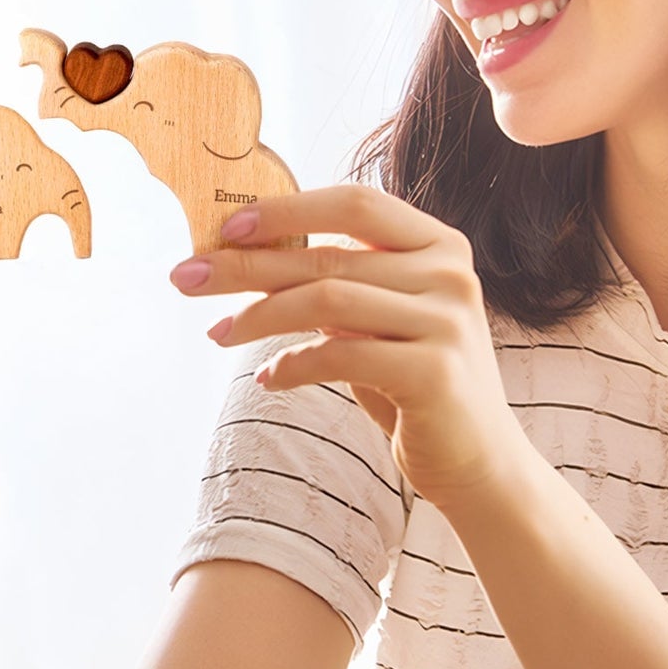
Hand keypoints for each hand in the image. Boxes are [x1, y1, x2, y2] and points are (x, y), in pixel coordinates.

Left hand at [170, 184, 530, 510]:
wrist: (481, 465)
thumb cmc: (413, 381)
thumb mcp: (378, 318)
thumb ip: (337, 279)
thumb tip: (242, 250)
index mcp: (439, 244)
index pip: (354, 203)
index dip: (287, 208)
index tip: (225, 226)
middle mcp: (450, 274)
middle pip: (327, 253)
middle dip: (246, 264)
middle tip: (186, 276)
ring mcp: (447, 321)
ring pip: (325, 301)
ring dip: (258, 316)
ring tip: (218, 333)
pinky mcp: (435, 373)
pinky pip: (339, 356)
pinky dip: (292, 365)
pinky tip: (268, 378)